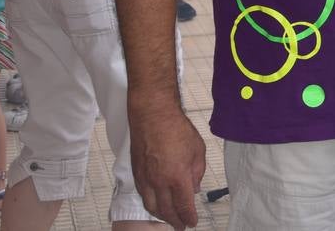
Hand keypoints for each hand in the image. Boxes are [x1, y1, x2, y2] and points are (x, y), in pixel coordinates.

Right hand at [130, 103, 205, 228]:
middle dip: (175, 221)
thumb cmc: (177, 129)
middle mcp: (159, 182)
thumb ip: (197, 173)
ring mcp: (145, 178)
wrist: (152, 115)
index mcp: (178, 177)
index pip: (183, 206)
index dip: (189, 218)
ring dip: (161, 215)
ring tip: (168, 218)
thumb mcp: (198, 150)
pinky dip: (150, 203)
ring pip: (151, 206)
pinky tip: (156, 202)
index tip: (192, 223)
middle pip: (166, 211)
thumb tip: (194, 189)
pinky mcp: (136, 172)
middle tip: (181, 225)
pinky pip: (143, 195)